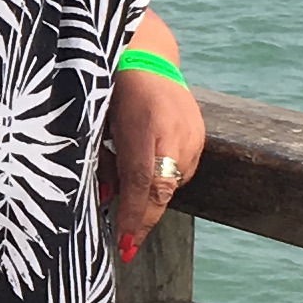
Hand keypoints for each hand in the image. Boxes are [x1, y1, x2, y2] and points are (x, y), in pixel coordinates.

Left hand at [103, 44, 204, 264]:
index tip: (124, 244)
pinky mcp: (200, 135)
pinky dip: (162, 178)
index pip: (141, 183)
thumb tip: (107, 199)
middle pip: (162, 190)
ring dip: (150, 198)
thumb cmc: (114, 90)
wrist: (147, 55)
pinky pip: (181, 170)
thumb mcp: (102, 125)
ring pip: (171, 183)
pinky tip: (147, 171)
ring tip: (128, 201)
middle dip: (143, 221)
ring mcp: (192, 135)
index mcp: (146, 127)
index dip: (132, 216)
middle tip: (127, 247)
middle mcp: (175, 133)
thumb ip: (105, 162)